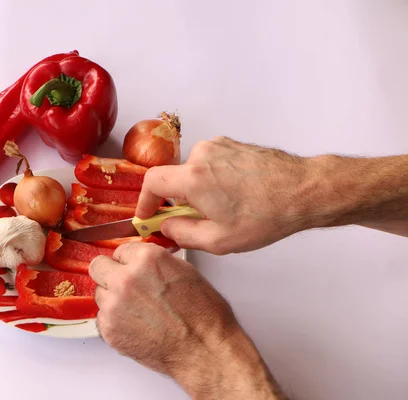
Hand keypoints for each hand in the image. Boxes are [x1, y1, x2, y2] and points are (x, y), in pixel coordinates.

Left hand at [89, 242, 285, 398]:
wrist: (204, 350)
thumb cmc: (203, 315)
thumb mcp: (184, 271)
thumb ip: (155, 261)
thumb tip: (142, 261)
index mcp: (146, 259)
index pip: (120, 250)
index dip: (128, 261)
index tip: (131, 268)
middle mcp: (126, 279)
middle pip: (98, 267)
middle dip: (110, 273)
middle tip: (124, 285)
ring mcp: (114, 305)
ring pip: (99, 293)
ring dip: (112, 298)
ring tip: (137, 310)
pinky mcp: (109, 329)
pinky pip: (102, 317)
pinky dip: (114, 321)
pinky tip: (136, 325)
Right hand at [136, 136, 313, 253]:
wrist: (304, 190)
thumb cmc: (268, 214)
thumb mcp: (218, 240)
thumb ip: (182, 235)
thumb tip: (167, 228)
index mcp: (194, 178)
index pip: (152, 183)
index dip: (145, 201)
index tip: (148, 215)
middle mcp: (203, 155)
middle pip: (175, 180)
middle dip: (180, 203)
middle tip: (195, 223)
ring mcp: (219, 147)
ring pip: (194, 173)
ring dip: (200, 192)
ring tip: (225, 211)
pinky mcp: (233, 146)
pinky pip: (211, 165)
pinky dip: (214, 182)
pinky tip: (236, 198)